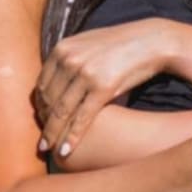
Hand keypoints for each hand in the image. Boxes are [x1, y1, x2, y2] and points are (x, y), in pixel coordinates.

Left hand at [34, 18, 176, 155]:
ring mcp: (86, 73)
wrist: (152, 41)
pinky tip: (65, 150)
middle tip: (42, 141)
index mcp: (62, 48)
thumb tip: (55, 77)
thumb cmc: (121, 44)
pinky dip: (72, 137)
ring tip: (48, 150)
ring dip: (53, 134)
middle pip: (48, 99)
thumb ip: (69, 58)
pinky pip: (82, 118)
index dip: (39, 106)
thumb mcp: (88, 44)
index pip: (41, 84)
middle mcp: (70, 59)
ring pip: (61, 112)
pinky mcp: (103, 87)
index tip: (41, 121)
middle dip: (44, 122)